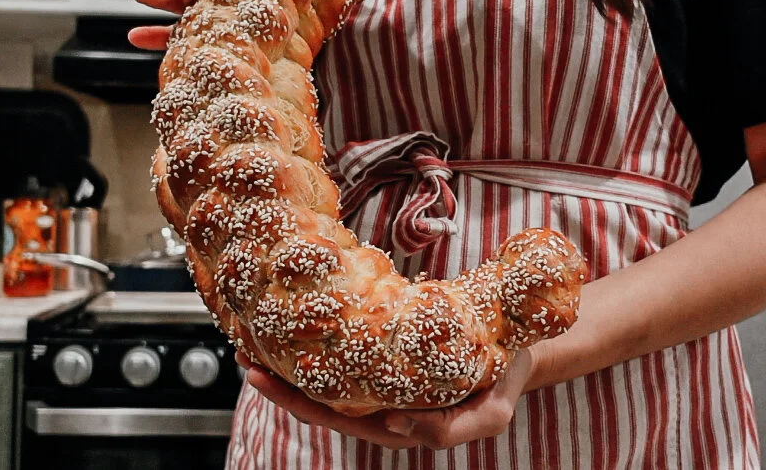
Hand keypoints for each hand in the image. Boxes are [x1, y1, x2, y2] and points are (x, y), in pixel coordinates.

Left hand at [235, 348, 535, 449]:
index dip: (316, 410)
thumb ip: (459, 428)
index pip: (350, 424)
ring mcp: (381, 392)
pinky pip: (340, 368)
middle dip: (284, 391)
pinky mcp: (382, 367)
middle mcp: (387, 413)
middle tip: (250, 366)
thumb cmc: (503, 375)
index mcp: (407, 426)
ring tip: (251, 351)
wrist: (516, 349)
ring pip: (326, 391)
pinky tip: (286, 338)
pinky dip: (311, 356)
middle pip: (325, 410)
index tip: (290, 387)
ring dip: (288, 373)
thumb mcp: (494, 409)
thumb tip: (396, 421)